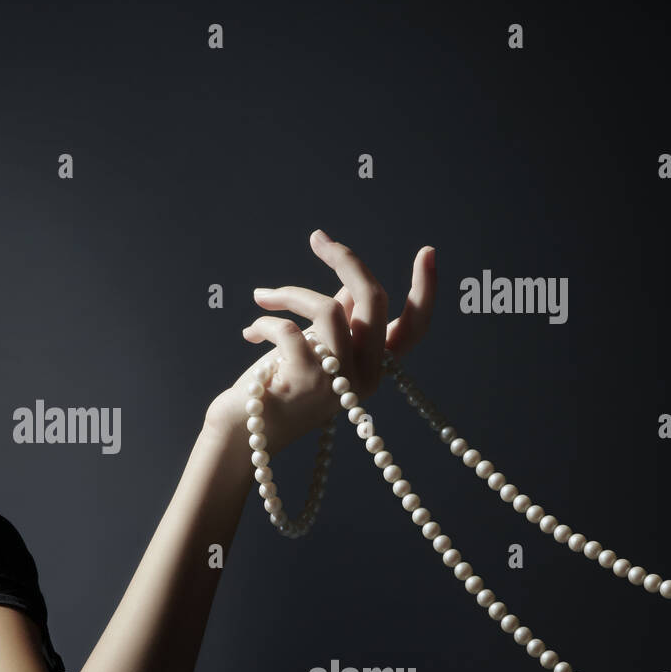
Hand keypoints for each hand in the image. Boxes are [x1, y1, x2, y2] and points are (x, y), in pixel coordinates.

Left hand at [203, 229, 435, 451]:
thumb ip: (341, 321)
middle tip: (318, 239)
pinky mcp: (307, 382)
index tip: (427, 251)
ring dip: (289, 294)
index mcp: (374, 368)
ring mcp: (338, 382)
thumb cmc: (280, 386)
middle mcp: (365, 377)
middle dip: (346, 261)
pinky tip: (250, 333)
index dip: (426, 291)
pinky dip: (266, 322)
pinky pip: (291, 329)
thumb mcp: (318, 351)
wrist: (244, 432)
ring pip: (328, 309)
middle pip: (374, 301)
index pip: (414, 329)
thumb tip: (351, 285)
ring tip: (262, 298)